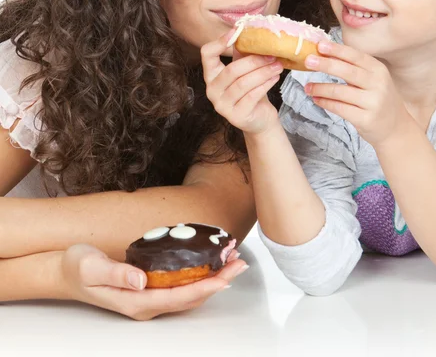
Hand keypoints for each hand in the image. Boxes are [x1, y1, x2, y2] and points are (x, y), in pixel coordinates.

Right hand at [61, 244, 247, 320]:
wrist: (64, 273)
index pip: (178, 297)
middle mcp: (147, 305)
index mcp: (136, 302)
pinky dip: (200, 275)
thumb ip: (115, 274)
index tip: (225, 276)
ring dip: (213, 278)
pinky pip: (182, 286)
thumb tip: (141, 279)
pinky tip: (211, 263)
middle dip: (218, 281)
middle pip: (190, 296)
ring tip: (233, 261)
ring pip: (189, 292)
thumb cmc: (77, 268)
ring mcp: (149, 299)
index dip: (204, 287)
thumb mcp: (91, 267)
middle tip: (240, 262)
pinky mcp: (150, 289)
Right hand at [201, 30, 283, 134]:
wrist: (259, 118)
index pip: (206, 54)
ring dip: (263, 72)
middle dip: (254, 61)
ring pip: (243, 83)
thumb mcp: (245, 69)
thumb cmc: (251, 91)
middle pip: (232, 70)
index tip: (236, 32)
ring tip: (278, 66)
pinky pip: (252, 96)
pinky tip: (275, 78)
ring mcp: (222, 105)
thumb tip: (246, 28)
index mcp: (211, 75)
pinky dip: (265, 85)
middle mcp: (212, 90)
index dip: (220, 42)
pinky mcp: (236, 116)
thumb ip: (243, 52)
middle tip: (272, 55)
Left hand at [304, 41, 408, 146]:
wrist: (396, 128)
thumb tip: (325, 54)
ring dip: (320, 88)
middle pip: (347, 71)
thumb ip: (355, 68)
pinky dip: (325, 102)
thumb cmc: (379, 100)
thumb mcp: (374, 80)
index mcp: (379, 70)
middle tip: (308, 61)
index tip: (320, 45)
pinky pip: (339, 108)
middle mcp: (378, 84)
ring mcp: (373, 103)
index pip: (355, 56)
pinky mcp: (365, 119)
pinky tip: (316, 99)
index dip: (337, 50)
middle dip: (325, 64)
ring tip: (307, 87)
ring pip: (340, 92)